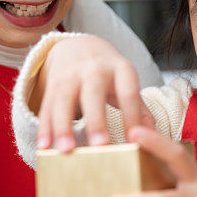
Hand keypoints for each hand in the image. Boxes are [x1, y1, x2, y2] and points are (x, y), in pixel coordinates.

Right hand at [34, 35, 153, 152]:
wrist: (79, 45)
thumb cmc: (110, 73)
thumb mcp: (127, 83)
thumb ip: (140, 108)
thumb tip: (152, 135)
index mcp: (119, 68)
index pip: (128, 93)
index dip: (131, 116)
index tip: (133, 143)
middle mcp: (94, 68)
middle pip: (93, 92)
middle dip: (97, 120)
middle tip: (100, 146)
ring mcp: (70, 74)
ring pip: (64, 99)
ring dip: (64, 126)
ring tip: (66, 151)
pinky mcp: (52, 83)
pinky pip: (47, 106)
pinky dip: (44, 127)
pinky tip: (44, 147)